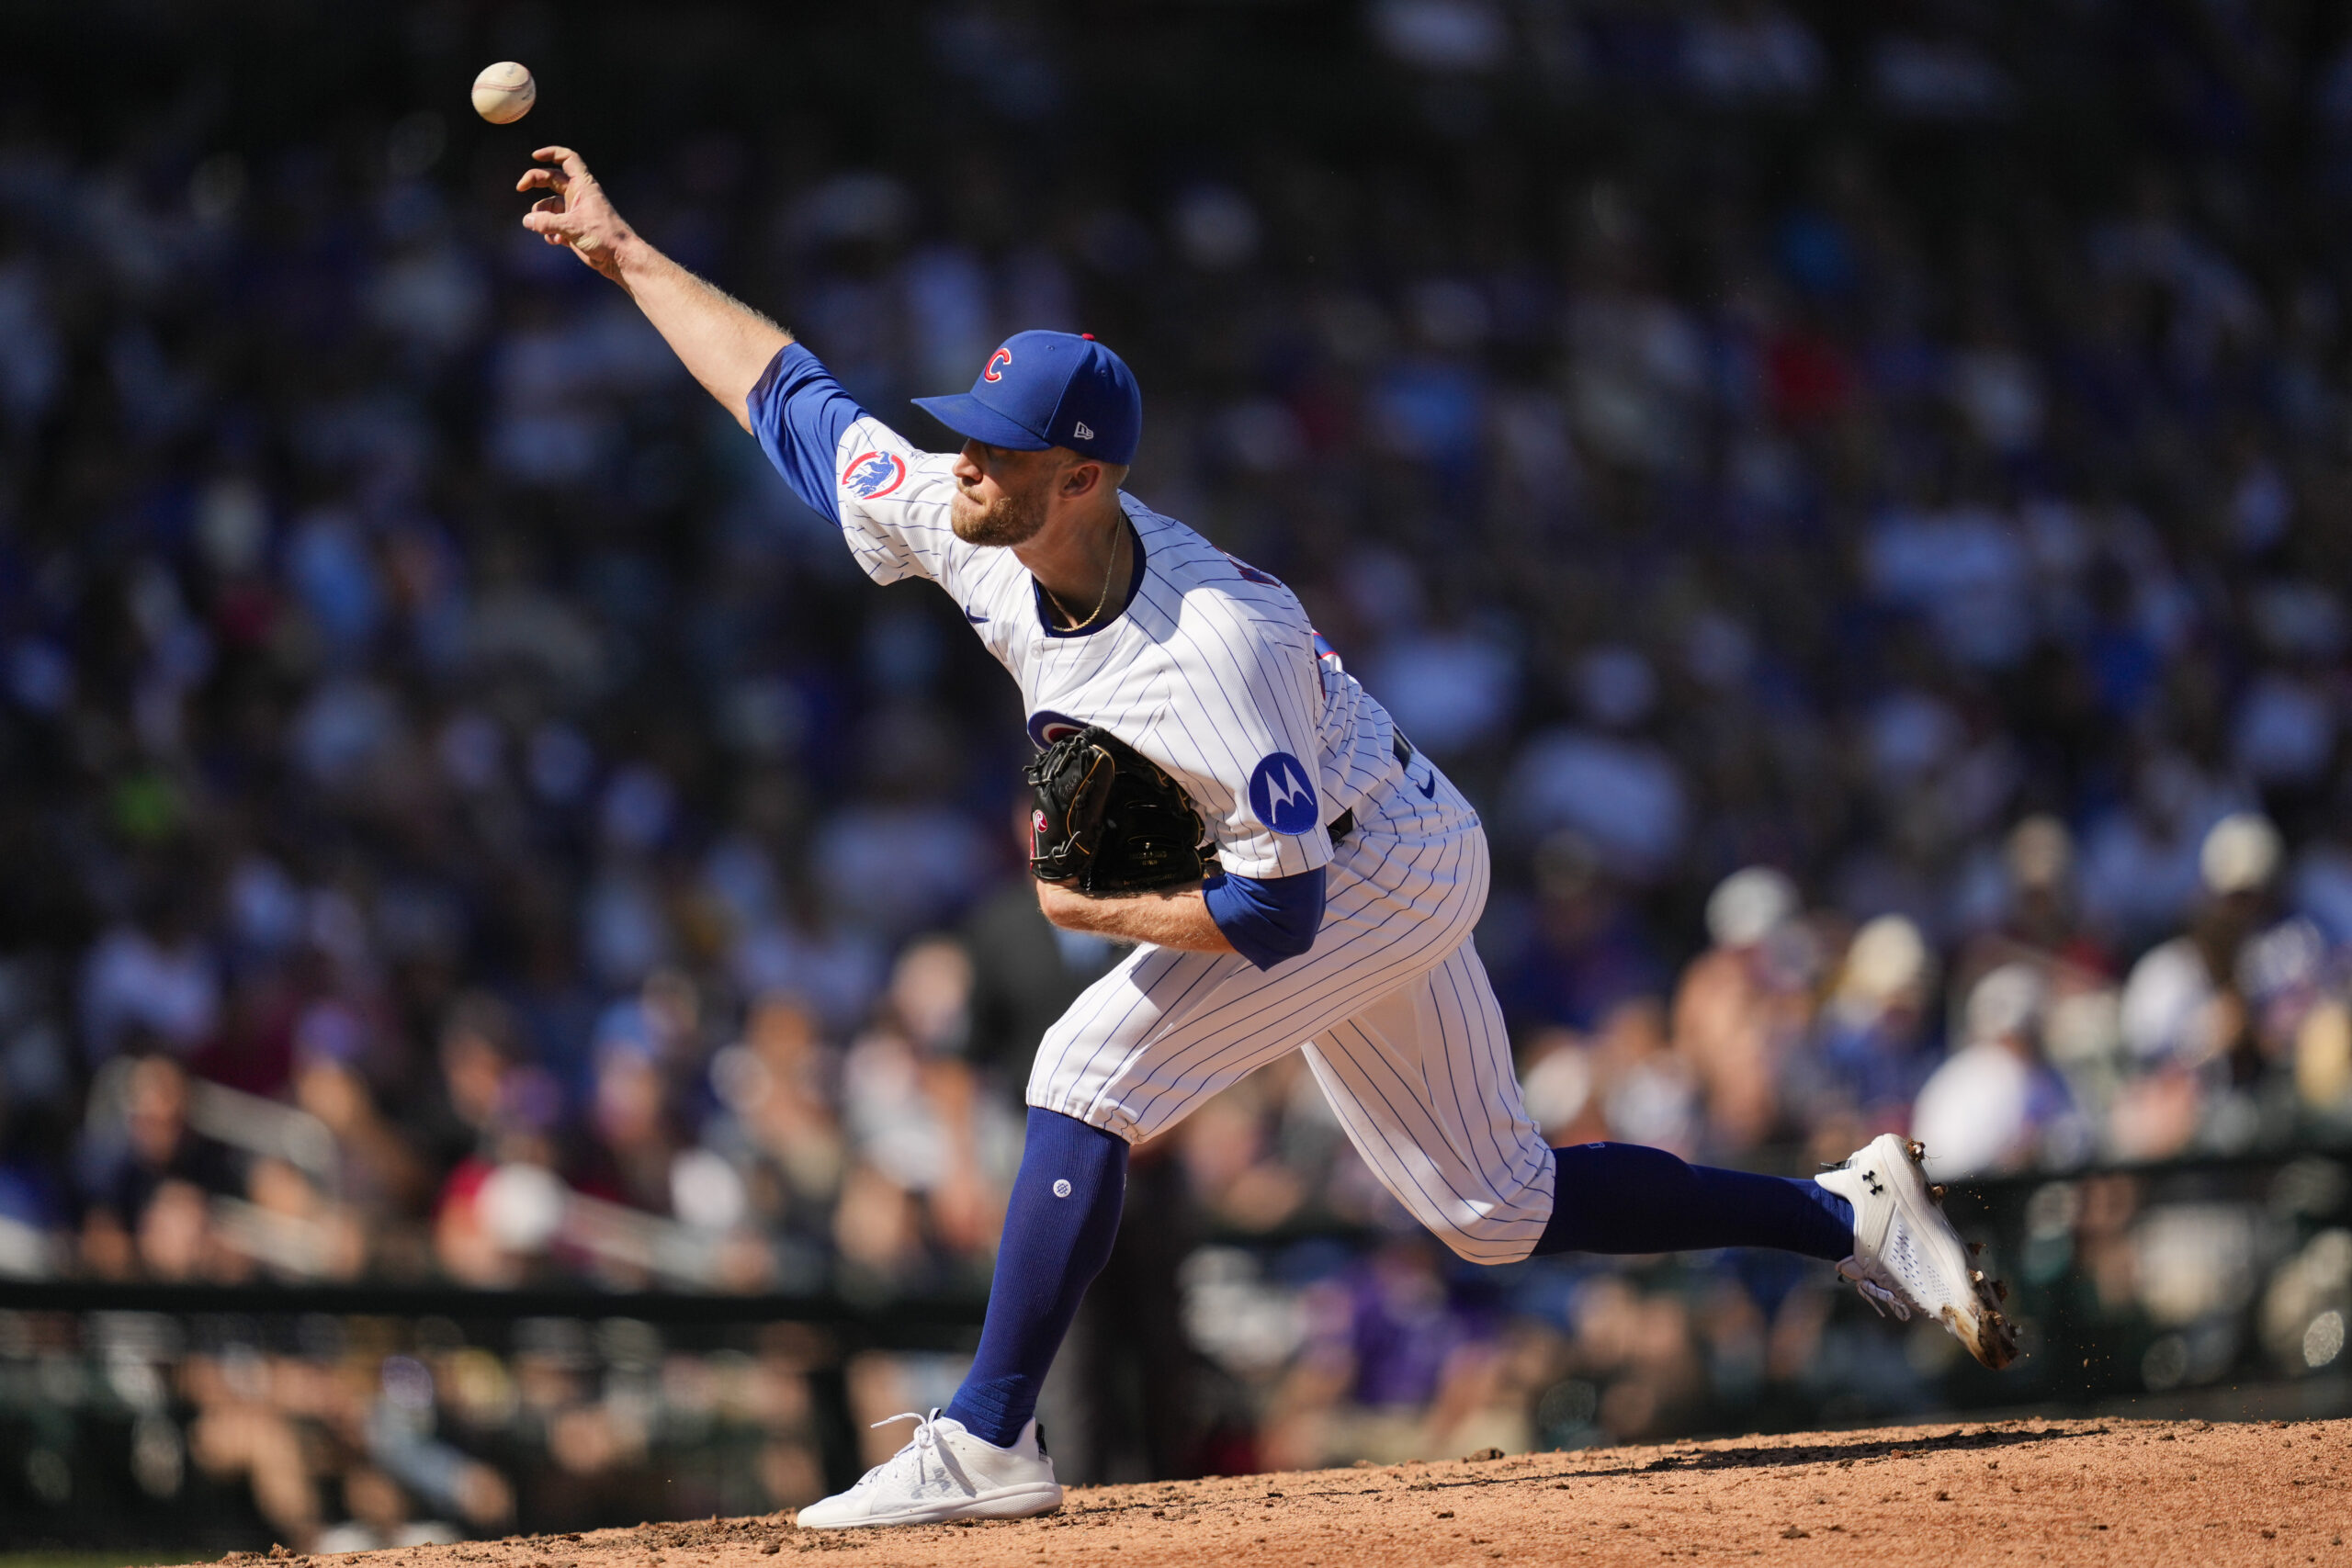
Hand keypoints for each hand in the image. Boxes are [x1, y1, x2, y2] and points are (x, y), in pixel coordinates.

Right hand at [516, 147, 633, 281]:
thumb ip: (547, 222)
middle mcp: (578, 195)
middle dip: (535, 181)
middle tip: (520, 188)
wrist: (619, 258)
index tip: (534, 156)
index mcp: (583, 186)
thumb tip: (527, 220)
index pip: (568, 159)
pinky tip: (555, 241)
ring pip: (549, 205)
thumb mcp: (572, 226)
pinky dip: (549, 232)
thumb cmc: (604, 236)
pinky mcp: (573, 228)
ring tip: (543, 228)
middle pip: (551, 179)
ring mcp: (575, 212)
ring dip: (541, 215)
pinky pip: (553, 224)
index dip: (552, 153)